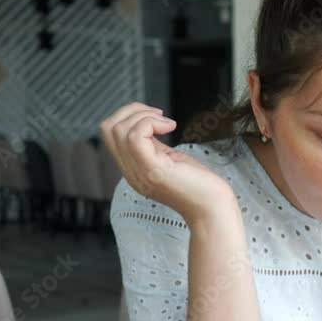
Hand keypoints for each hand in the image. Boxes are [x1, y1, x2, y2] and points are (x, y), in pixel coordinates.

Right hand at [100, 102, 235, 223]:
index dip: (129, 116)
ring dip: (143, 116)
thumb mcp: (169, 159)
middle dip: (133, 111)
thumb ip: (153, 145)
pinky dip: (150, 123)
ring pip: (118, 129)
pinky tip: (170, 127)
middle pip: (108, 128)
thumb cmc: (200, 185)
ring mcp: (139, 172)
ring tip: (166, 123)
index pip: (110, 134)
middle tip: (160, 116)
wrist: (213, 209)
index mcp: (133, 169)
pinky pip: (135, 137)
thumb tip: (147, 124)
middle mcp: (130, 172)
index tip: (156, 118)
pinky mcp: (152, 170)